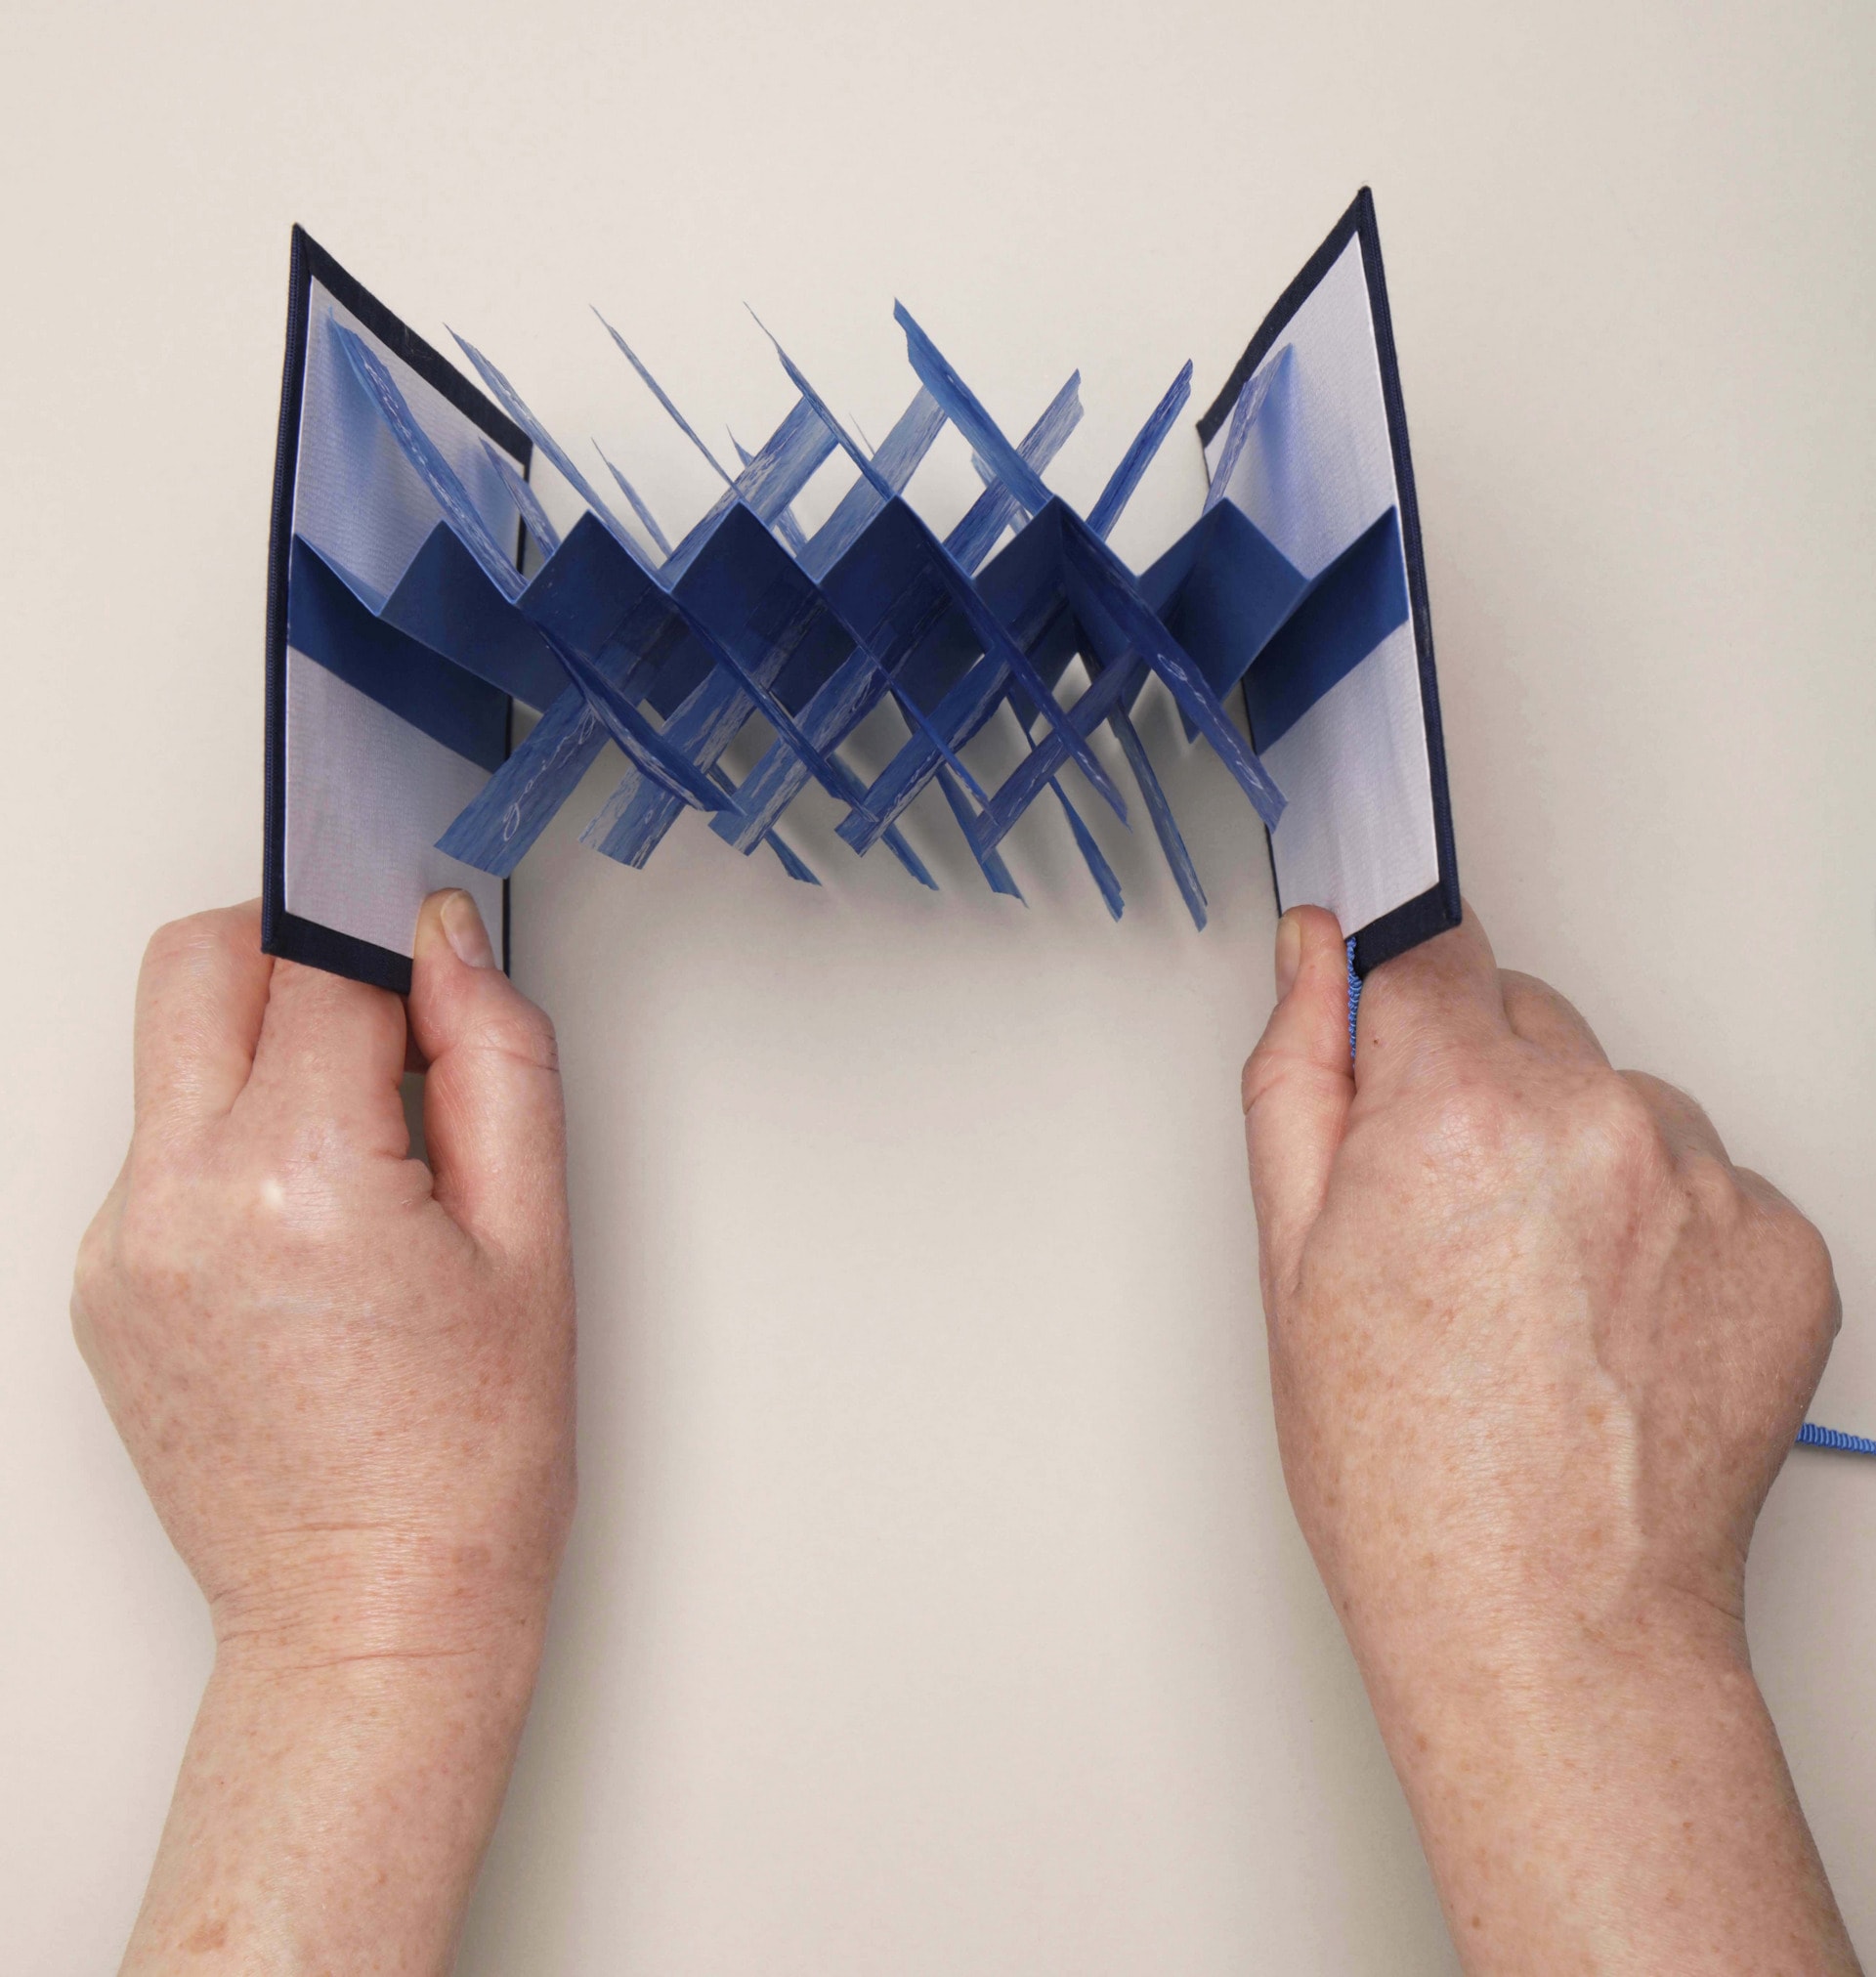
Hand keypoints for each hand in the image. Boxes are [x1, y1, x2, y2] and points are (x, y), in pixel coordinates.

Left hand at [74, 892, 573, 1973]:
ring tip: (360, 1158)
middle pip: (198, 962)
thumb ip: (497, 1060)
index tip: (428, 944)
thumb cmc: (469, 1463)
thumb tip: (451, 946)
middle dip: (294, 947)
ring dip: (263, 1048)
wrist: (373, 1614)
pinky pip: (158, 1141)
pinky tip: (312, 1220)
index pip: (318, 962)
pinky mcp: (98, 1283)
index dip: (389, 932)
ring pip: (171, 1048)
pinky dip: (233, 1134)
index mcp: (296, 1184)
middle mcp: (174, 1203)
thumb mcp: (533, 1242)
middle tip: (385, 1023)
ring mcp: (118, 1247)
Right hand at [1242, 904, 1857, 1972]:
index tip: (1388, 1043)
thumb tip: (1315, 953)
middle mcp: (1599, 1122)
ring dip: (1575, 1151)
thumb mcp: (1290, 1257)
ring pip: (1618, 1096)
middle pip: (1526, 1016)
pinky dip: (1658, 1222)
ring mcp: (1706, 1184)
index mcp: (1460, 1109)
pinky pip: (1702, 1178)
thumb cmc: (1404, 1471)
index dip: (1393, 1005)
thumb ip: (1300, 1072)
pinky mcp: (1784, 1247)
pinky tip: (1607, 1316)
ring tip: (1533, 1286)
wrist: (1549, 1623)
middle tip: (1443, 1217)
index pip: (1428, 946)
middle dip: (1477, 1082)